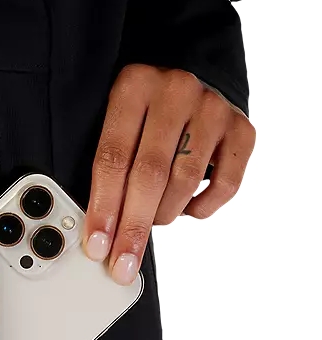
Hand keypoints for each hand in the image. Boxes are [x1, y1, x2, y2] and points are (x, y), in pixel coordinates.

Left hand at [83, 64, 256, 283]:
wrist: (195, 75)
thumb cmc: (144, 114)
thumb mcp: (116, 124)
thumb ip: (107, 169)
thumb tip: (97, 233)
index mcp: (133, 87)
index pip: (113, 159)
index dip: (103, 208)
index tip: (97, 245)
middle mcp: (176, 91)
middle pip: (149, 175)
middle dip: (133, 228)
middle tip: (122, 264)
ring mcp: (213, 108)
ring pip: (184, 183)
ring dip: (163, 216)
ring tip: (151, 221)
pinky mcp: (243, 129)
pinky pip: (224, 185)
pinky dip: (201, 208)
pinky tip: (185, 208)